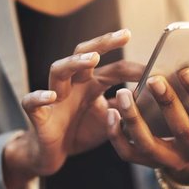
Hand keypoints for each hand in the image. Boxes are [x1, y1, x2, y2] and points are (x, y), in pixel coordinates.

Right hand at [3, 29, 145, 188]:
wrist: (53, 154)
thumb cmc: (80, 132)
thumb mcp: (110, 120)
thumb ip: (126, 109)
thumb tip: (153, 100)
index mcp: (90, 84)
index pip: (113, 69)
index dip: (134, 68)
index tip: (156, 67)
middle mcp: (72, 84)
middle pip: (83, 54)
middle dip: (103, 43)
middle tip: (125, 35)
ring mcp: (54, 97)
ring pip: (58, 70)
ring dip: (75, 62)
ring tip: (93, 59)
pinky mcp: (38, 115)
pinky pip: (32, 102)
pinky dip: (40, 97)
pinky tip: (52, 96)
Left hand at [107, 68, 188, 183]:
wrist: (186, 148)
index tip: (185, 70)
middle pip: (181, 130)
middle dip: (167, 103)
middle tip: (153, 79)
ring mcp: (169, 160)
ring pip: (149, 144)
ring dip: (134, 118)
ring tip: (123, 93)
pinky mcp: (146, 163)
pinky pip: (128, 152)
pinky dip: (116, 134)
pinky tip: (111, 112)